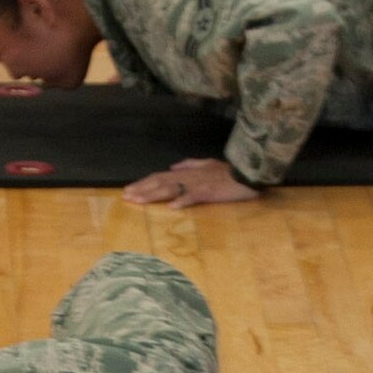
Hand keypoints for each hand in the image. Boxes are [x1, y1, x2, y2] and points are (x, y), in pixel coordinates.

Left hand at [122, 157, 260, 207]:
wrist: (247, 173)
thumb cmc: (228, 172)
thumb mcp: (207, 165)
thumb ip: (189, 165)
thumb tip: (173, 168)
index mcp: (187, 172)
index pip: (160, 177)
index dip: (144, 183)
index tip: (129, 190)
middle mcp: (188, 176)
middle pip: (160, 182)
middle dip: (142, 189)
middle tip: (126, 197)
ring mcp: (197, 184)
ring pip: (170, 188)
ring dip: (153, 195)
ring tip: (138, 201)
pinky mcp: (209, 192)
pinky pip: (193, 196)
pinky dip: (182, 201)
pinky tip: (171, 207)